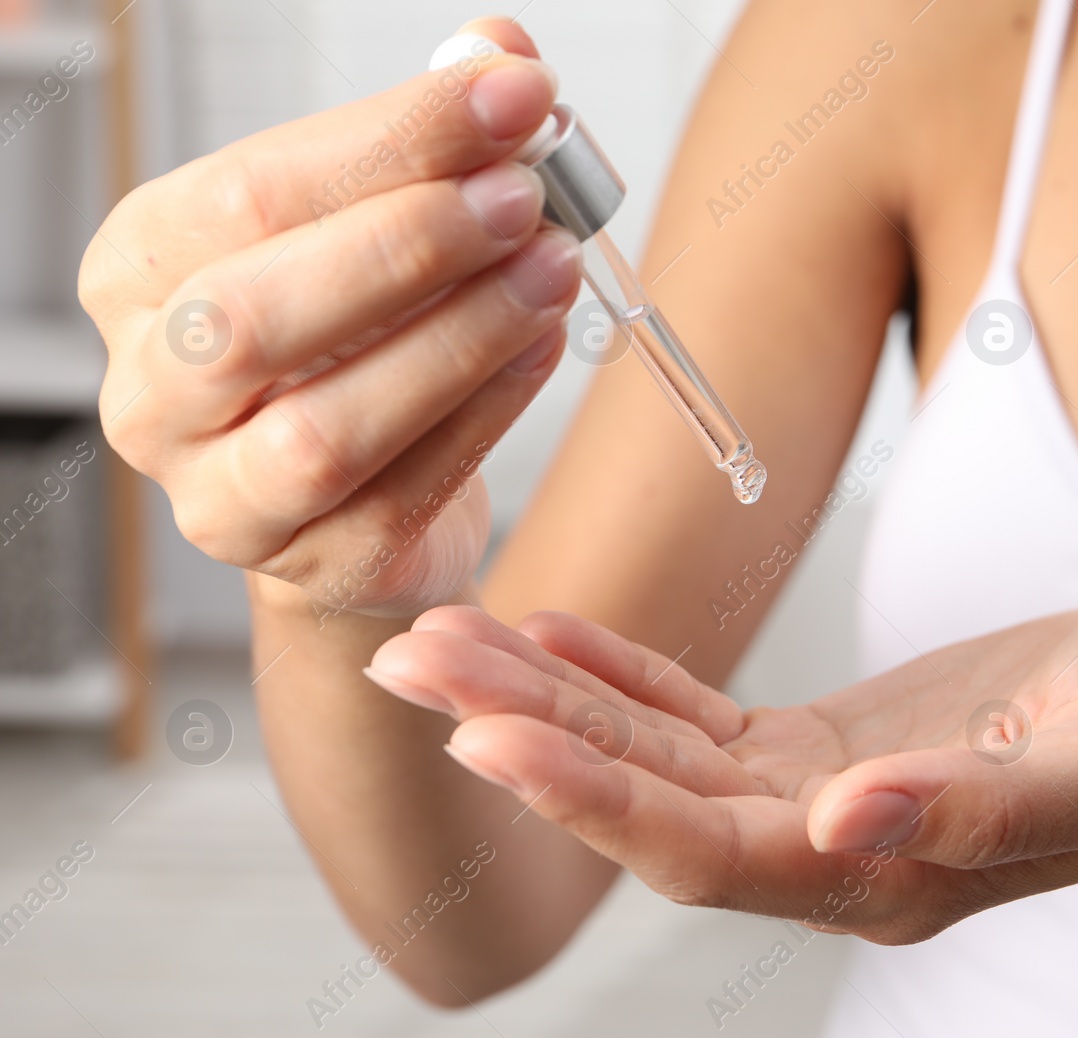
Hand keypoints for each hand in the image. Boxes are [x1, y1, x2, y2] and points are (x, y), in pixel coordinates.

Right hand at [83, 18, 580, 616]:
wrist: (366, 503)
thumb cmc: (358, 344)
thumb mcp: (373, 226)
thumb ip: (425, 141)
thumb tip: (501, 51)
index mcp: (144, 272)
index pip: (247, 195)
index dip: (389, 139)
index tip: (514, 94)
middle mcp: (155, 392)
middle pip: (252, 317)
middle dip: (405, 245)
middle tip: (526, 196)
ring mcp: (220, 497)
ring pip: (323, 428)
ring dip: (455, 339)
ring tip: (554, 270)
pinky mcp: (312, 567)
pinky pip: (400, 496)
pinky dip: (483, 415)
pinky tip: (541, 348)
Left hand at [364, 600, 1077, 943]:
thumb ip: (981, 809)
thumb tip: (848, 822)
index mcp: (882, 875)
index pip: (702, 849)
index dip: (592, 799)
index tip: (484, 737)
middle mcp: (825, 850)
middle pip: (645, 803)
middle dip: (524, 737)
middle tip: (411, 659)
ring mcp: (816, 800)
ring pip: (654, 756)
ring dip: (547, 701)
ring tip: (446, 637)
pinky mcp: (822, 747)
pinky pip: (697, 718)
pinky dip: (621, 678)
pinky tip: (553, 635)